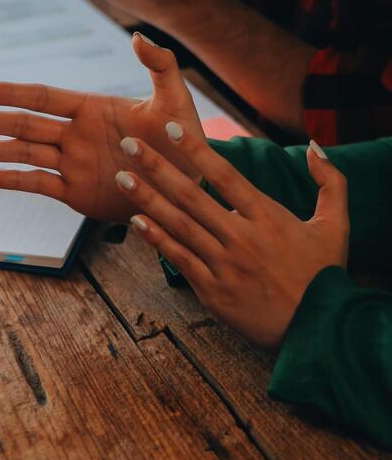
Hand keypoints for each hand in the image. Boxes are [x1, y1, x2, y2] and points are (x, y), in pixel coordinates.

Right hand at [0, 33, 204, 222]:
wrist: (190, 187)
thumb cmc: (185, 142)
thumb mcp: (176, 101)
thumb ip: (159, 66)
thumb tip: (138, 35)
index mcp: (91, 109)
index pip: (43, 97)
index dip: (10, 93)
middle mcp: (75, 134)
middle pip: (23, 125)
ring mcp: (73, 164)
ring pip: (23, 154)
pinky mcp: (77, 193)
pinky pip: (39, 185)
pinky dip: (14, 181)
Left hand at [117, 127, 348, 349]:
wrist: (319, 331)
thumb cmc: (325, 275)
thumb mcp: (337, 225)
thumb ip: (330, 182)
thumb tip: (315, 145)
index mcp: (269, 218)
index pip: (226, 175)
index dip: (197, 150)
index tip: (172, 128)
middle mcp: (243, 238)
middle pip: (192, 196)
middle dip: (157, 167)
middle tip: (130, 144)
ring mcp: (225, 266)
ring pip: (179, 225)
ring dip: (147, 198)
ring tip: (122, 177)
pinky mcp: (214, 291)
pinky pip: (180, 259)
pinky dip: (157, 239)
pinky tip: (136, 221)